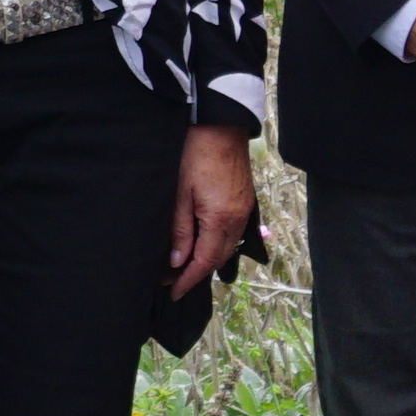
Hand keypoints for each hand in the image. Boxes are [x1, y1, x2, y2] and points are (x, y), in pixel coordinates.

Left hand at [167, 126, 257, 300]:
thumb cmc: (194, 153)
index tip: (172, 292)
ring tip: (183, 266)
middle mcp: (238, 219)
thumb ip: (180, 230)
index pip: (204, 262)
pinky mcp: (245, 199)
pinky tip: (201, 243)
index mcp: (221, 219)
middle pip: (218, 258)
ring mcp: (244, 209)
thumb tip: (178, 262)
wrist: (220, 123)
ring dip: (206, 260)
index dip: (187, 280)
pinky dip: (216, 244)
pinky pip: (233, 233)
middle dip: (195, 273)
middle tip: (171, 281)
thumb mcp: (179, 193)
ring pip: (226, 247)